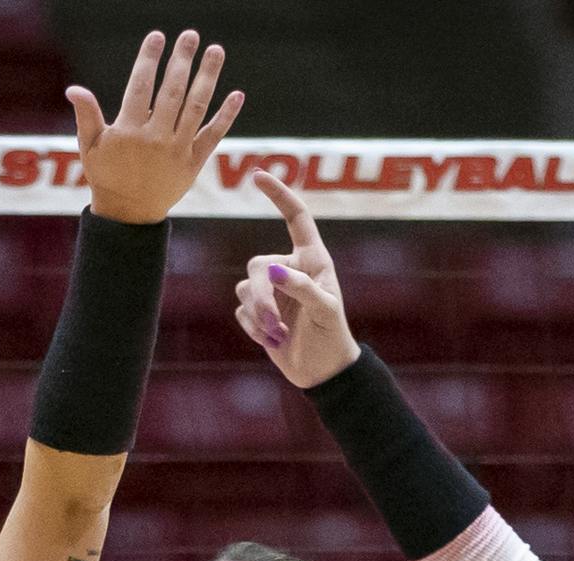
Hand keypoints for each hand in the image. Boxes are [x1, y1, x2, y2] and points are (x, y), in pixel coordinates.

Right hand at [66, 30, 243, 224]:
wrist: (128, 215)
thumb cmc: (106, 176)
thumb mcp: (90, 146)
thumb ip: (86, 115)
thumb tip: (74, 89)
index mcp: (129, 131)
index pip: (141, 85)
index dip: (149, 59)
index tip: (158, 37)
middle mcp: (156, 138)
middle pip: (172, 90)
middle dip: (182, 60)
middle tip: (191, 35)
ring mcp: (177, 151)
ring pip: (196, 107)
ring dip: (208, 77)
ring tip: (216, 51)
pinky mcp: (193, 164)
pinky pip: (213, 135)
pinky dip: (226, 115)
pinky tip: (237, 94)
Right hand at [234, 173, 359, 388]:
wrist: (323, 371)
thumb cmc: (332, 336)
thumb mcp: (325, 310)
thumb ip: (302, 287)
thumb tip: (272, 270)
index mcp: (312, 260)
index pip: (296, 219)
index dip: (279, 195)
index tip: (258, 175)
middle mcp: (288, 270)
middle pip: (257, 265)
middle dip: (262, 296)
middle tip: (274, 322)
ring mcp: (271, 292)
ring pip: (245, 289)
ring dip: (258, 315)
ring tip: (278, 335)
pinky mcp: (257, 313)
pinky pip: (241, 311)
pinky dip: (253, 328)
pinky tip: (272, 340)